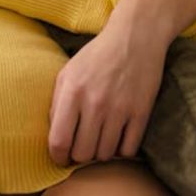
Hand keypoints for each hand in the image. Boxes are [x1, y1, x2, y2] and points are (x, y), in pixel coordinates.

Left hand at [47, 19, 166, 165]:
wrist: (134, 37)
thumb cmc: (97, 56)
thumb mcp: (67, 72)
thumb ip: (57, 103)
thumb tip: (55, 136)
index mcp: (72, 92)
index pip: (59, 141)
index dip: (58, 156)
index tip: (61, 157)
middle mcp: (95, 103)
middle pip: (83, 153)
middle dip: (80, 154)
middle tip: (82, 145)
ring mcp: (120, 109)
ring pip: (106, 155)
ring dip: (101, 152)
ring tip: (100, 138)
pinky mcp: (141, 112)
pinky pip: (128, 150)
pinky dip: (122, 150)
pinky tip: (118, 137)